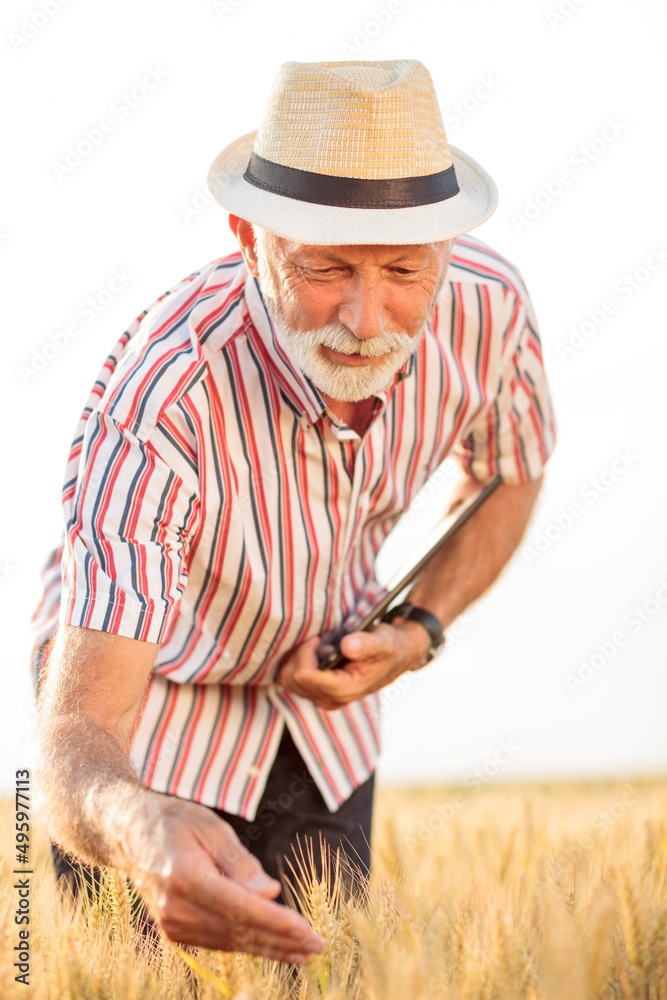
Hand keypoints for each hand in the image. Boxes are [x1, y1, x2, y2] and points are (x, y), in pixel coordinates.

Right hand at [118, 792, 324, 962]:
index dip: (276, 923)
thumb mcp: (210, 827)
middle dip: (282, 942)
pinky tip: (277, 948)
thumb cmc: (175, 821)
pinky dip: (251, 945)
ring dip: (271, 949)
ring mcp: (173, 924)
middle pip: (239, 932)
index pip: (239, 909)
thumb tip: (271, 893)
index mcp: (185, 878)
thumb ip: (240, 863)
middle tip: (319, 947)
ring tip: (307, 953)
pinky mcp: (175, 931)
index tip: (307, 932)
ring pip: (232, 942)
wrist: (128, 833)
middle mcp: (176, 908)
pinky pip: (220, 941)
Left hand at [275, 618, 430, 709]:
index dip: (306, 653)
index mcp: (344, 690)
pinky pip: (292, 680)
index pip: (305, 676)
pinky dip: (297, 664)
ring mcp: (323, 699)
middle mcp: (331, 699)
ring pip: (288, 680)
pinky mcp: (318, 694)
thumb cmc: (388, 647)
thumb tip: (347, 646)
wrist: (394, 656)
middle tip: (320, 642)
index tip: (319, 639)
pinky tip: (315, 655)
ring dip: (299, 659)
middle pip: (292, 678)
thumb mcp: (382, 641)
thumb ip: (366, 644)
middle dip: (301, 655)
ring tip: (320, 649)